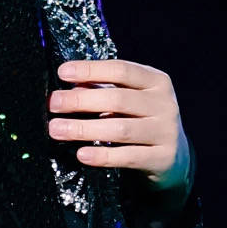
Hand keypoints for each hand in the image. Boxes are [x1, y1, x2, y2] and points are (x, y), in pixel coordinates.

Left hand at [47, 58, 191, 195]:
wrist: (172, 157)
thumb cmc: (141, 121)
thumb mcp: (129, 100)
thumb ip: (104, 91)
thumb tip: (69, 87)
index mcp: (156, 81)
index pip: (121, 70)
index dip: (91, 69)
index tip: (63, 72)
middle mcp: (164, 104)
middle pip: (118, 99)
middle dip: (81, 100)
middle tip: (54, 103)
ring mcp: (165, 132)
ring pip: (121, 129)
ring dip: (84, 129)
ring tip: (57, 129)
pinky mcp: (162, 158)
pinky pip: (127, 156)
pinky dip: (102, 155)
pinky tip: (81, 154)